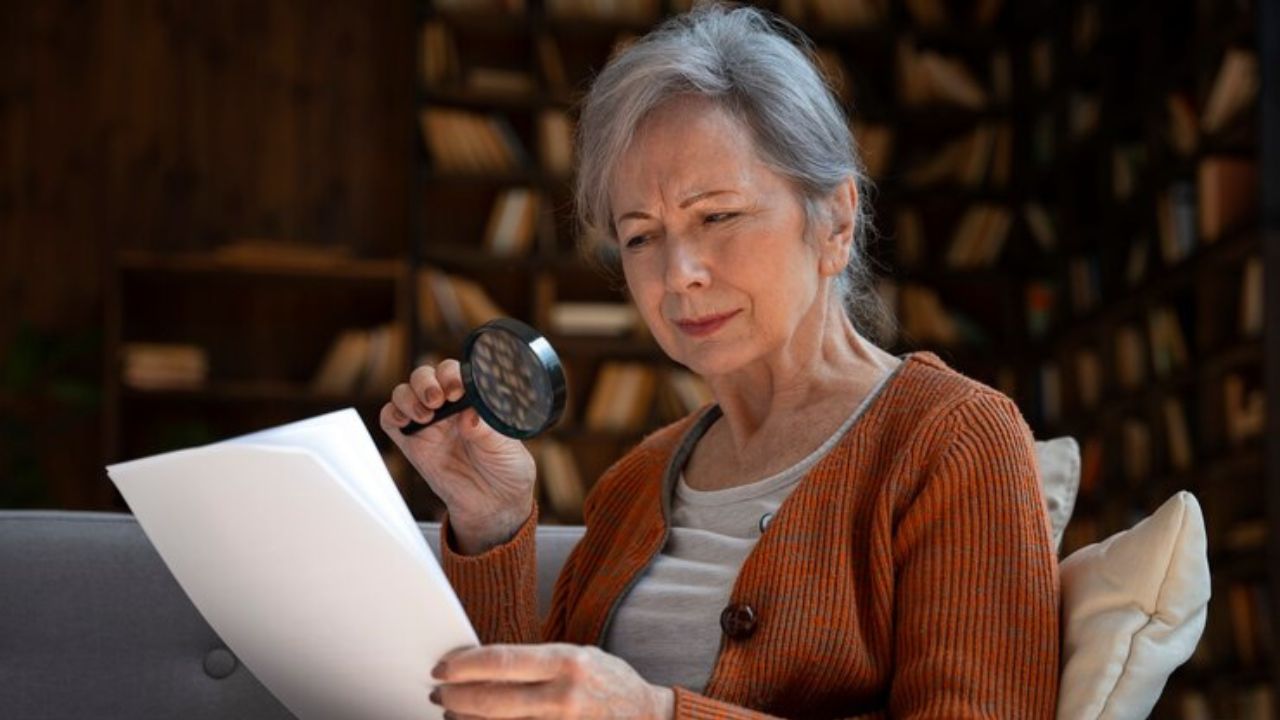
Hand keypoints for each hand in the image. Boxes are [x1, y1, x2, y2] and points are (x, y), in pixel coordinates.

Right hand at [380, 359, 535, 552]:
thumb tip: (469, 418)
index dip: (452, 375)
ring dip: (409, 396)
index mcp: (473, 400)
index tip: (457, 391)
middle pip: (426, 376)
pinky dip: (391, 413)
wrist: (494, 504)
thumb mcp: (506, 449)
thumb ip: (487, 432)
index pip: (455, 373)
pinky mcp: (412, 444)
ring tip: (426, 414)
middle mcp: (448, 408)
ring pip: (405, 393)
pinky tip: (405, 421)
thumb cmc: (506, 470)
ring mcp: (428, 424)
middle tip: (438, 399)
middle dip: (427, 381)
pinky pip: (391, 420)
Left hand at [429, 643, 674, 718]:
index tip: (443, 667)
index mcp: (567, 662)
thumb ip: (537, 661)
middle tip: (439, 693)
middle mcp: (563, 695)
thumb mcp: (578, 656)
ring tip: (454, 713)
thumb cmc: (608, 683)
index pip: (503, 661)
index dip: (465, 665)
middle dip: (457, 697)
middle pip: (493, 700)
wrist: (648, 717)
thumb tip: (483, 662)